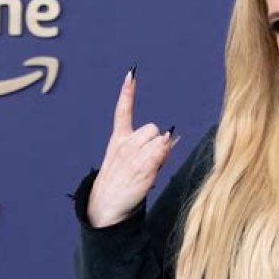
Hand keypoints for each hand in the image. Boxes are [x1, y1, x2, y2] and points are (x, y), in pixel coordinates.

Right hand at [87, 68, 175, 227]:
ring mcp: (132, 155)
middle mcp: (124, 144)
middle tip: (149, 160)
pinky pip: (159, 152)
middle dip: (156, 141)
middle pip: (152, 128)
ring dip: (160, 151)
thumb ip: (152, 149)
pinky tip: (159, 156)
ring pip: (158, 139)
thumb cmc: (122, 181)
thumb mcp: (131, 161)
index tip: (131, 73)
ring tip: (150, 168)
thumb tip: (172, 138)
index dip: (127, 92)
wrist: (106, 204)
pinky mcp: (141, 167)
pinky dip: (163, 151)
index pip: (122, 111)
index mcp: (119, 139)